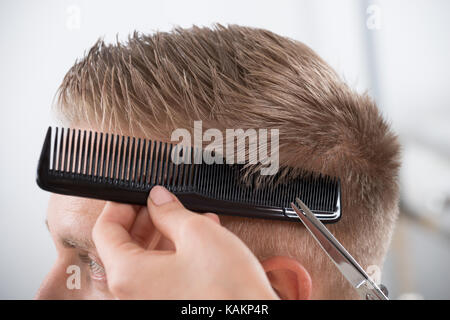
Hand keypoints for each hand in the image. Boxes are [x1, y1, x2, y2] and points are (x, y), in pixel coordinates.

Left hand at [92, 186, 278, 299]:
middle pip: (124, 245)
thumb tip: (158, 198)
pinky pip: (163, 272)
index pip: (105, 230)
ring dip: (164, 232)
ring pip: (146, 258)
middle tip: (162, 201)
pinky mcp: (170, 302)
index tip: (135, 193)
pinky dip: (175, 251)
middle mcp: (133, 292)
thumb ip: (170, 211)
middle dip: (145, 218)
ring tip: (188, 216)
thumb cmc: (227, 290)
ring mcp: (151, 299)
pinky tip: (199, 237)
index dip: (119, 204)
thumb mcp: (197, 234)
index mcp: (128, 274)